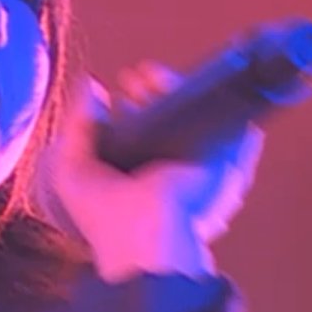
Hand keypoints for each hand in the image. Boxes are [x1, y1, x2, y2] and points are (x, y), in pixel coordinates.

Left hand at [45, 60, 263, 281]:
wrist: (145, 235)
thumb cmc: (105, 214)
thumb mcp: (73, 167)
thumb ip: (78, 125)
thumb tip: (92, 86)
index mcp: (138, 174)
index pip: (142, 129)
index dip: (133, 102)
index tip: (124, 84)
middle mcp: (169, 171)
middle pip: (170, 119)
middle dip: (154, 92)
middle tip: (138, 77)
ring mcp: (199, 169)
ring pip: (198, 119)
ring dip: (183, 93)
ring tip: (158, 76)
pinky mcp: (225, 167)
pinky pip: (238, 134)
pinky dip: (231, 111)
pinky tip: (212, 86)